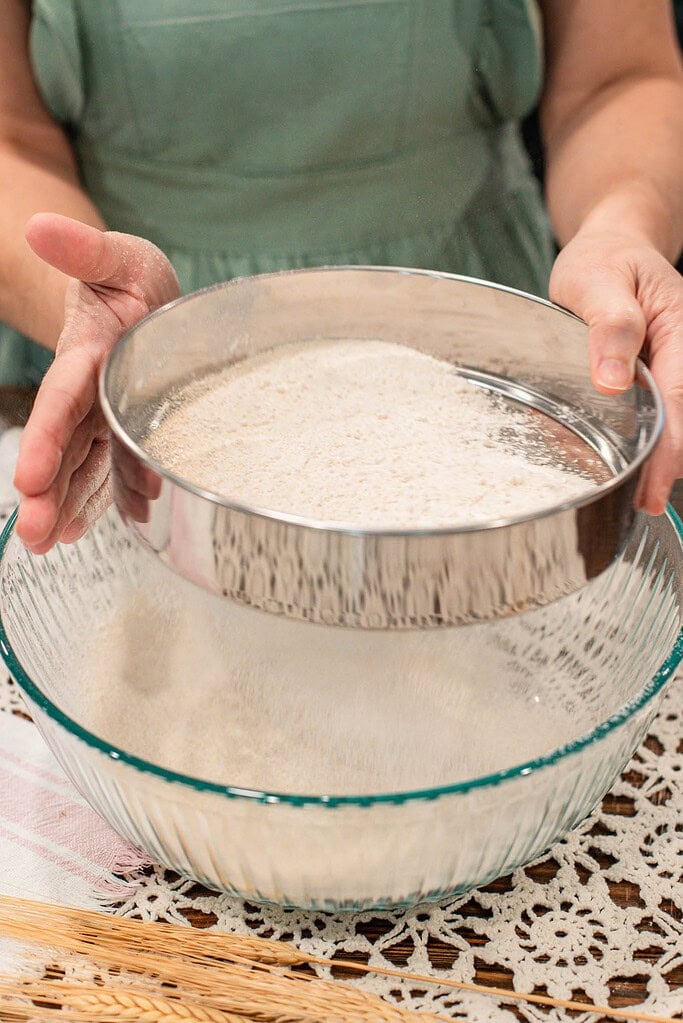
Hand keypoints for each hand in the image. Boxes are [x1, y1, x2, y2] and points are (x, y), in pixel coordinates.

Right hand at [14, 213, 179, 551]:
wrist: (143, 302)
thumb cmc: (131, 280)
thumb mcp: (118, 257)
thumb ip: (84, 250)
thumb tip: (39, 227)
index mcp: (88, 355)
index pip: (62, 401)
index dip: (45, 438)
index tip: (28, 477)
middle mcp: (92, 394)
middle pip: (66, 446)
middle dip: (49, 491)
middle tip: (34, 534)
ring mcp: (106, 416)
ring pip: (83, 465)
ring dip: (66, 504)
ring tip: (47, 542)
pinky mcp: (124, 430)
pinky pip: (109, 469)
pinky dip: (97, 499)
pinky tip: (79, 529)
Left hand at [549, 231, 682, 514]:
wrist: (613, 245)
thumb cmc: (604, 260)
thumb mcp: (597, 281)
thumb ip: (610, 327)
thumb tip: (614, 382)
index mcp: (680, 328)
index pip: (679, 401)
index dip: (668, 449)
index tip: (653, 487)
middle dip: (666, 465)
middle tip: (643, 503)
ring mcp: (675, 366)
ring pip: (672, 419)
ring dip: (654, 453)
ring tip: (632, 488)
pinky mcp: (661, 377)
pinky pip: (656, 412)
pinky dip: (638, 435)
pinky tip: (617, 453)